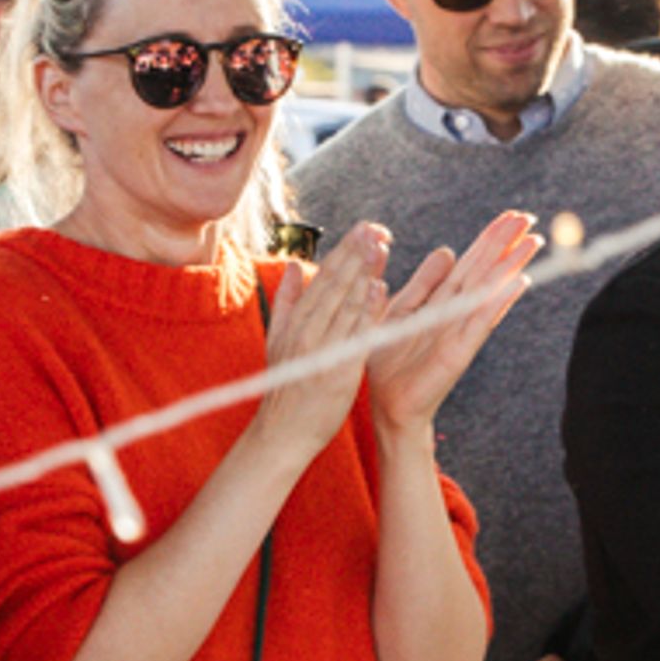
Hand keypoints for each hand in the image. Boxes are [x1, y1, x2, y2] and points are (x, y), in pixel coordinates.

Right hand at [246, 226, 384, 473]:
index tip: (365, 228)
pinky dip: (366, 310)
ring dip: (364, 273)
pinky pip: (354, 335)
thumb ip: (286, 301)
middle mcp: (306, 330)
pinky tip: (380, 289)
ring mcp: (321, 349)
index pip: (323, 278)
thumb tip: (294, 266)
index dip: (345, 251)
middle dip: (357, 253)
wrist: (283, 433)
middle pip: (335, 284)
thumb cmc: (285, 387)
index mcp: (295, 321)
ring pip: (345, 304)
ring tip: (381, 246)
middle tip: (377, 228)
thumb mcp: (278, 339)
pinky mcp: (336, 370)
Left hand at [366, 210, 541, 439]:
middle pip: (485, 271)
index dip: (490, 239)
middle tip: (529, 218)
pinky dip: (497, 302)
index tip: (512, 216)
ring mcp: (460, 332)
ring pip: (488, 291)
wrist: (388, 403)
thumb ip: (424, 283)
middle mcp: (457, 313)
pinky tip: (518, 283)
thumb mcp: (402, 309)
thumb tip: (447, 252)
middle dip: (505, 244)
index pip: (472, 263)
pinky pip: (479, 322)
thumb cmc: (392, 360)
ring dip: (511, 267)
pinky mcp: (457, 353)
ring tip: (533, 243)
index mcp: (443, 301)